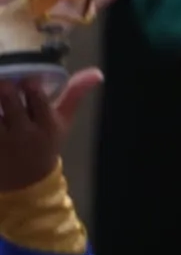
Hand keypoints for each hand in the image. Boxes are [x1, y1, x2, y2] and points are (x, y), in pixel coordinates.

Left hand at [0, 70, 100, 191]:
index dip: (28, 82)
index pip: (37, 96)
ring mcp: (1, 141)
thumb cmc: (46, 143)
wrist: (26, 182)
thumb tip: (97, 73)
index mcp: (47, 124)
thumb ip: (75, 94)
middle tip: (3, 81)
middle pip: (8, 98)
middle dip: (4, 85)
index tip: (25, 78)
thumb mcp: (64, 122)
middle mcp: (24, 132)